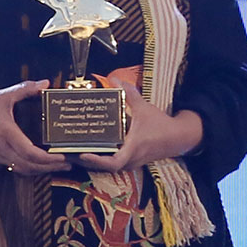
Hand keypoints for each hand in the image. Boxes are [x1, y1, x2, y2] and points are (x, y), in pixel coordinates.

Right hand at [0, 80, 74, 175]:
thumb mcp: (3, 95)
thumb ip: (24, 89)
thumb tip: (45, 83)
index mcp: (5, 132)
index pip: (30, 152)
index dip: (48, 158)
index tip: (63, 156)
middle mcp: (2, 148)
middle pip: (30, 166)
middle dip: (50, 167)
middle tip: (67, 163)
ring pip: (23, 170)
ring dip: (41, 170)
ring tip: (59, 165)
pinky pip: (16, 168)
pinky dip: (31, 168)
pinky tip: (41, 164)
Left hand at [73, 68, 203, 172]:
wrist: (177, 138)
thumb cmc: (160, 124)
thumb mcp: (144, 107)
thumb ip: (128, 93)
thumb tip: (114, 78)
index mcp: (133, 147)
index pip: (114, 162)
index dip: (97, 160)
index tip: (83, 155)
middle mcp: (130, 159)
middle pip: (105, 167)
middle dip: (87, 162)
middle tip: (68, 152)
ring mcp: (131, 163)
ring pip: (108, 167)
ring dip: (92, 161)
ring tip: (73, 152)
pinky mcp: (131, 162)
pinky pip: (113, 164)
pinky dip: (101, 159)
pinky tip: (89, 150)